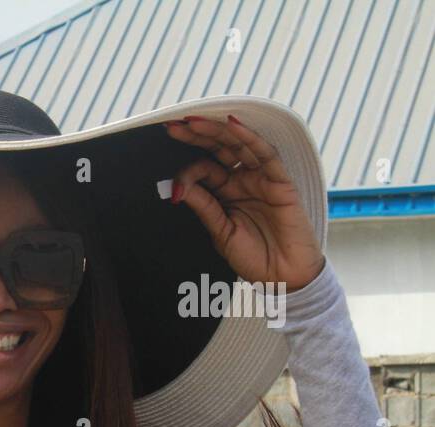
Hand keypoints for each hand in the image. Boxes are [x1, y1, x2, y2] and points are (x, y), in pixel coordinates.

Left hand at [164, 114, 325, 291]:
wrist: (282, 278)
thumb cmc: (253, 257)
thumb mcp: (220, 230)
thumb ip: (203, 206)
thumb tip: (177, 187)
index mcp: (226, 192)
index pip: (204, 169)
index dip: (186, 169)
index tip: (170, 181)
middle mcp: (243, 180)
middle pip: (218, 149)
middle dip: (195, 136)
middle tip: (173, 126)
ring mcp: (262, 178)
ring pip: (238, 145)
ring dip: (216, 131)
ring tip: (193, 122)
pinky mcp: (281, 181)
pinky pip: (265, 154)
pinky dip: (249, 138)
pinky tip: (232, 124)